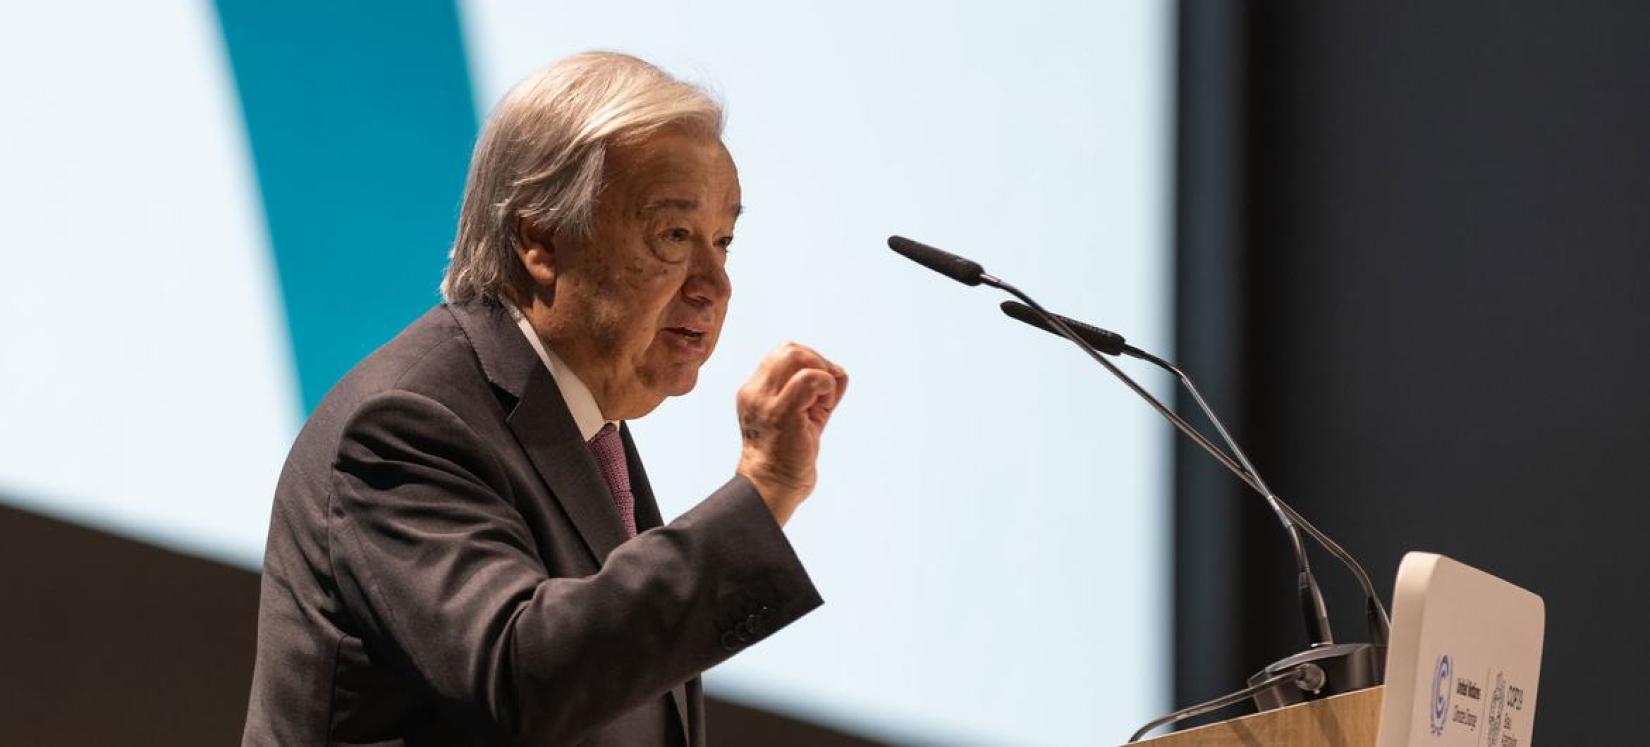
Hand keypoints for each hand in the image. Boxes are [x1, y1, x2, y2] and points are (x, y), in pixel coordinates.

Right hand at [735, 342, 847, 526]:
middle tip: (826, 392)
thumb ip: (814, 392)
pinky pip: (810, 378)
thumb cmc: (789, 457)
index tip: (821, 390)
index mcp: (756, 391)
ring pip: (797, 356)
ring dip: (822, 374)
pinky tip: (826, 409)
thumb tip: (838, 373)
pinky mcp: (780, 413)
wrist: (772, 488)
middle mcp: (756, 391)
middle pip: (790, 348)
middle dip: (818, 362)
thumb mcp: (800, 416)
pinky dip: (827, 386)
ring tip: (823, 402)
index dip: (810, 362)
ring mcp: (766, 401)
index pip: (784, 353)